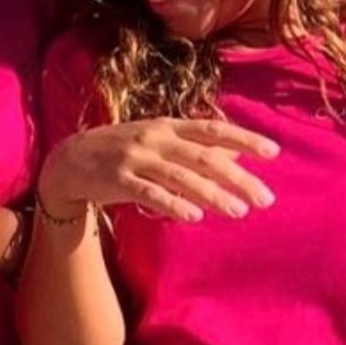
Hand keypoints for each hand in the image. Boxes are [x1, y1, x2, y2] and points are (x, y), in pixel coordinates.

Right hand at [38, 118, 278, 224]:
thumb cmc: (125, 150)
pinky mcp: (118, 179)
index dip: (243, 138)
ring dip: (212, 194)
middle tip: (265, 198)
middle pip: (202, 156)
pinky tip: (194, 218)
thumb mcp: (160, 140)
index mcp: (167, 126)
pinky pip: (150, 193)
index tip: (273, 152)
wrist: (72, 159)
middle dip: (236, 177)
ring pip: (180, 176)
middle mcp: (154, 138)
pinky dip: (173, 204)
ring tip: (238, 212)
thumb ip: (195, 145)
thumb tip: (238, 153)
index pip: (211, 129)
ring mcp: (135, 158)